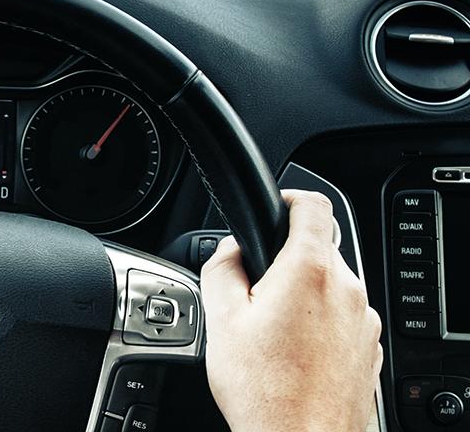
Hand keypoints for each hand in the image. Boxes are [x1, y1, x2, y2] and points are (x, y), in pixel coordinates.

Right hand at [202, 189, 382, 431]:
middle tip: (252, 289)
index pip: (313, 205)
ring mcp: (364, 322)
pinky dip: (318, 323)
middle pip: (319, 248)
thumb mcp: (220, 320)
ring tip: (269, 330)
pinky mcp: (369, 349)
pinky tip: (291, 353)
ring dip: (302, 294)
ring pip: (330, 286)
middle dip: (285, 259)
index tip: (274, 207)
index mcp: (310, 271)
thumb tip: (229, 251)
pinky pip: (342, 318)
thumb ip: (221, 268)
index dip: (289, 197)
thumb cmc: (265, 391)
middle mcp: (347, 290)